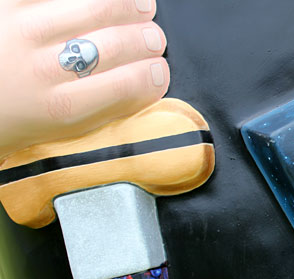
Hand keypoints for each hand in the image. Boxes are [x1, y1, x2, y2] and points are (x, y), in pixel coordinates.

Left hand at [0, 0, 168, 159]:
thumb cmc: (10, 117)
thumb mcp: (59, 131)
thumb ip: (102, 110)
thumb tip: (146, 85)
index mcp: (60, 108)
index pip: (131, 83)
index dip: (157, 74)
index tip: (158, 71)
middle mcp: (43, 67)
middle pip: (120, 42)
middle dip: (150, 39)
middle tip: (152, 40)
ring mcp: (23, 27)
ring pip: (100, 4)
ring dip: (131, 5)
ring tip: (141, 8)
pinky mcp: (9, 1)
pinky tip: (106, 1)